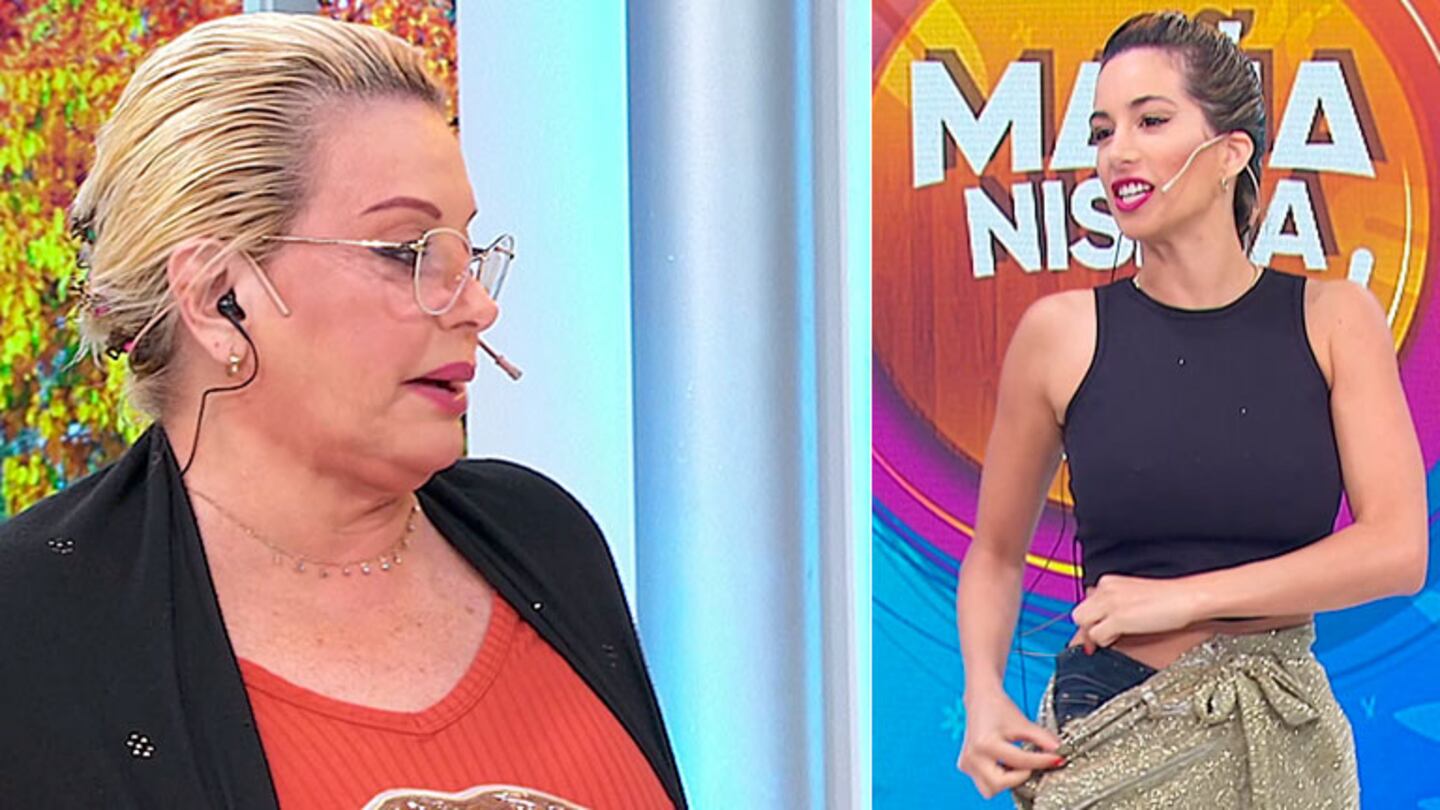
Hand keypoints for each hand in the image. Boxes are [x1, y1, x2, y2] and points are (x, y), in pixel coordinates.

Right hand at [956, 691, 1063, 797]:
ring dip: (1006, 780)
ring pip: (990, 788)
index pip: (1021, 762)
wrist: (981, 699)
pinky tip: (1004, 763)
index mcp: (985, 743)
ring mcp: (967, 762)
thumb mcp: (1023, 722)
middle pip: (1000, 784)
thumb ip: (1042, 739)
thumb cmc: (998, 708)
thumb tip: (1059, 751)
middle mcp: (973, 756)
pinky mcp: (966, 765)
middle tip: (1030, 763)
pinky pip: (985, 783)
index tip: (1056, 759)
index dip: (1042, 761)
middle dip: (1019, 776)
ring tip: (1015, 764)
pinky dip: (998, 777)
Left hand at [1071, 574, 1200, 647]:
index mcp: (1109, 582)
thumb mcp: (1134, 594)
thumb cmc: (1167, 598)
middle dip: (1088, 627)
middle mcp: (1105, 589)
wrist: (1185, 596)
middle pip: (1078, 613)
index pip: (1085, 603)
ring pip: (1084, 624)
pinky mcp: (1118, 618)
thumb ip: (1115, 601)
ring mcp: (1110, 603)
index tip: (1095, 628)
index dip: (1090, 619)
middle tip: (1101, 636)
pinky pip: (1097, 636)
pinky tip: (1120, 638)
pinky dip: (1106, 641)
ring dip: (1095, 634)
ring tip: (1114, 636)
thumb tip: (1101, 616)